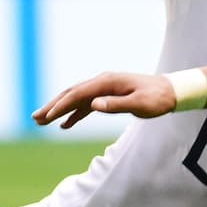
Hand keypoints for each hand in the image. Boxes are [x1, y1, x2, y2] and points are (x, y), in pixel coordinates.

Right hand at [32, 72, 176, 129]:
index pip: (78, 94)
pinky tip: (65, 125)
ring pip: (76, 98)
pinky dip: (74, 113)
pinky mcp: (108, 96)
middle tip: (35, 118)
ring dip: (59, 109)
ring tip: (41, 121)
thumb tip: (93, 105)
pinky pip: (86, 104)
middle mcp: (102, 82)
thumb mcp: (139, 104)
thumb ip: (116, 105)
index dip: (61, 106)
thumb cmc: (157, 98)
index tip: (47, 117)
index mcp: (107, 82)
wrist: (171, 92)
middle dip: (52, 106)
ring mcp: (104, 88)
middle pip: (71, 93)